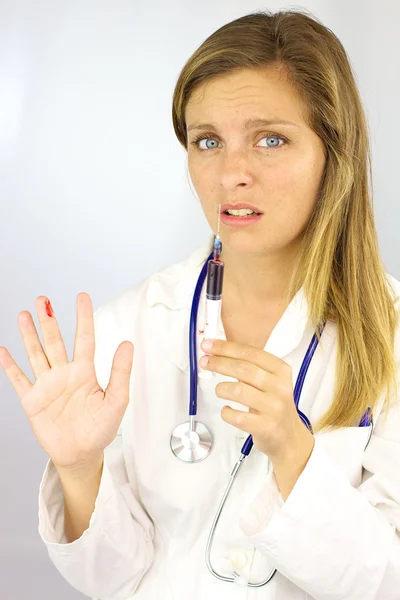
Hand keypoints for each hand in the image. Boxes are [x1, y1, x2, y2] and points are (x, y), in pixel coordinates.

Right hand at [0, 293, 133, 470]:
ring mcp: (47, 385)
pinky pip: (19, 379)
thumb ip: (121, 372)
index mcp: (85, 372)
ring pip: (36, 354)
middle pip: (54, 341)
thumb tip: (127, 344)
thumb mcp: (117, 401)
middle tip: (43, 299)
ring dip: (29, 335)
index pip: (84, 338)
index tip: (82, 297)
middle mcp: (64, 374)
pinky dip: (10, 366)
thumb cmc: (100, 429)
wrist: (81, 455)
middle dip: (48, 320)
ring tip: (24, 315)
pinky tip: (4, 351)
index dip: (83, 317)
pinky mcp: (32, 400)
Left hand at [199, 338, 313, 462]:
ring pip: (238, 391)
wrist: (289, 437)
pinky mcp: (265, 427)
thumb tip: (217, 353)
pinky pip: (236, 416)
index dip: (226, 347)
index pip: (250, 352)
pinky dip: (226, 412)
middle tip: (205, 361)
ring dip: (221, 388)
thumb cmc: (273, 405)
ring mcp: (273, 408)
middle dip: (219, 363)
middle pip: (243, 369)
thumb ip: (249, 366)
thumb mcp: (270, 381)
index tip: (208, 345)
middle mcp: (279, 387)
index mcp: (280, 371)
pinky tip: (227, 410)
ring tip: (219, 390)